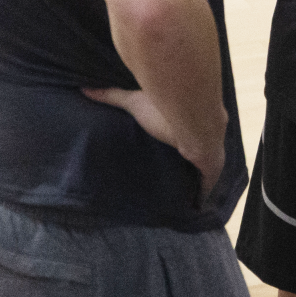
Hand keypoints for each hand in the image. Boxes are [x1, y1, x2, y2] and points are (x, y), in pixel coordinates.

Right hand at [82, 86, 224, 202]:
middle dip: (178, 168)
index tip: (157, 158)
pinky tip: (191, 208)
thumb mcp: (135, 103)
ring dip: (188, 182)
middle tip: (160, 183)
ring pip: (198, 173)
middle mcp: (198, 141)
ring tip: (171, 198)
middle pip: (189, 158)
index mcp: (184, 126)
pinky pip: (205, 187)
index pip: (178, 140)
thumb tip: (84, 88)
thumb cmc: (165, 111)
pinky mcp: (211, 170)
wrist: (194, 118)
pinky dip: (199, 196)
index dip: (170, 148)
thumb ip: (113, 96)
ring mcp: (207, 156)